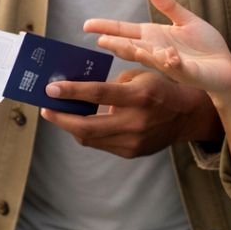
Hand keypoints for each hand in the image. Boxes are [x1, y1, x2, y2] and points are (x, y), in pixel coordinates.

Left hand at [40, 68, 220, 157]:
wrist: (185, 117)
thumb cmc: (157, 89)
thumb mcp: (138, 77)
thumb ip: (109, 85)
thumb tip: (75, 92)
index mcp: (140, 96)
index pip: (99, 94)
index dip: (72, 92)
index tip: (50, 89)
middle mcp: (137, 122)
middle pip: (88, 126)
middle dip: (61, 118)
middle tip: (45, 109)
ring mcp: (134, 141)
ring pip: (90, 138)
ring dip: (70, 126)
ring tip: (57, 114)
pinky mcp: (131, 153)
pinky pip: (100, 144)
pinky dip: (87, 133)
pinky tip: (77, 123)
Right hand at [83, 0, 230, 101]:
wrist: (227, 67)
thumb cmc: (206, 47)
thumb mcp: (185, 20)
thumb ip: (168, 5)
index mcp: (154, 37)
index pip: (125, 31)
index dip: (106, 27)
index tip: (87, 25)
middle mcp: (156, 51)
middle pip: (130, 45)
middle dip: (115, 42)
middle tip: (99, 39)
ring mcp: (170, 63)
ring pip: (148, 57)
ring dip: (135, 51)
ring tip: (118, 45)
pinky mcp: (188, 72)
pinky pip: (177, 66)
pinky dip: (170, 60)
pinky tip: (164, 53)